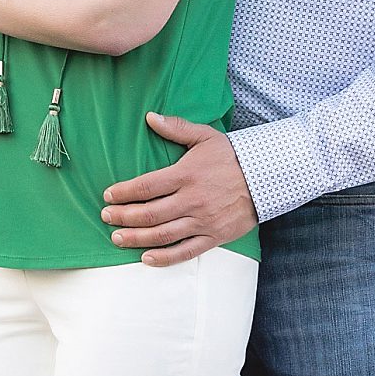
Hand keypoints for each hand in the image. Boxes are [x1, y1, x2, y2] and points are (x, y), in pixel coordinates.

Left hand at [101, 114, 258, 265]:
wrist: (268, 177)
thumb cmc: (233, 156)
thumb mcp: (206, 136)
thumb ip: (176, 128)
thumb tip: (150, 117)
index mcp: (187, 174)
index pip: (146, 186)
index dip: (124, 192)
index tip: (108, 195)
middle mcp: (192, 200)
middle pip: (149, 213)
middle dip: (123, 216)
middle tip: (106, 216)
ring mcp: (203, 221)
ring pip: (163, 235)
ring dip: (136, 238)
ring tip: (117, 238)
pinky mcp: (215, 236)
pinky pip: (186, 252)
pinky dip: (164, 257)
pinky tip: (146, 258)